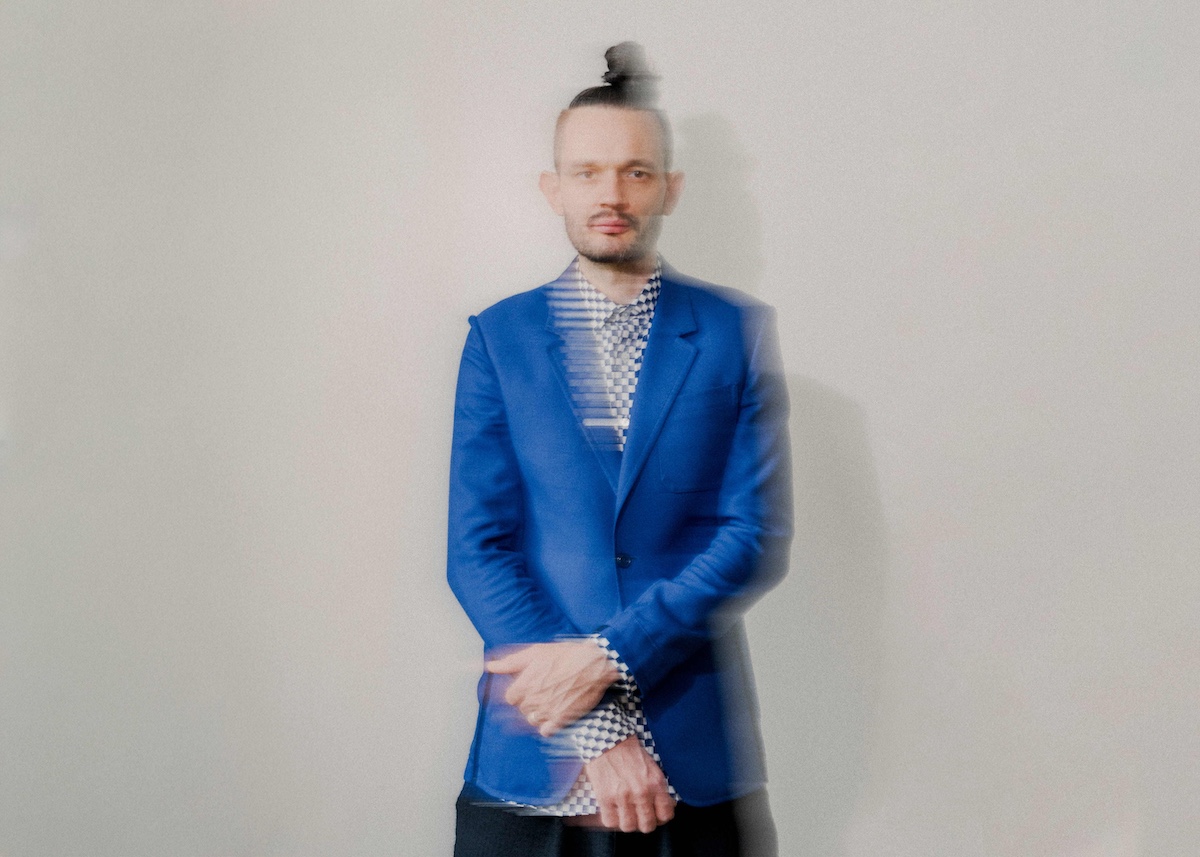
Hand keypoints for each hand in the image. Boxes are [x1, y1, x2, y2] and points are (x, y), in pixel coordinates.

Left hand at [486, 641, 617, 735]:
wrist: (594, 664)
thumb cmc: (564, 655)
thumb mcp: (535, 653)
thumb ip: (510, 663)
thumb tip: (489, 666)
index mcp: (523, 685)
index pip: (510, 698)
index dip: (519, 691)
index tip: (529, 685)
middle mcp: (533, 701)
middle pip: (522, 709)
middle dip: (529, 700)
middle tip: (544, 688)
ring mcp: (547, 712)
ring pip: (532, 720)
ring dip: (538, 712)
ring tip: (550, 699)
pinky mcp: (562, 720)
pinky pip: (546, 731)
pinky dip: (548, 725)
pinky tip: (555, 713)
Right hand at [584, 736, 675, 832]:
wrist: (608, 740)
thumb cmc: (630, 752)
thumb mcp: (652, 767)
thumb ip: (658, 787)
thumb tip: (666, 806)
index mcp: (656, 783)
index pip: (666, 815)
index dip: (660, 818)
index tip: (655, 815)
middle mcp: (641, 792)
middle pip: (647, 825)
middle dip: (644, 823)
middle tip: (639, 816)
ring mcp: (622, 796)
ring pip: (629, 827)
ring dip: (627, 822)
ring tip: (625, 813)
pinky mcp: (605, 798)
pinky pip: (610, 822)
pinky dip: (612, 819)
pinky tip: (613, 809)